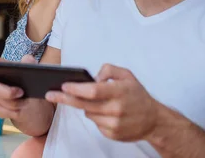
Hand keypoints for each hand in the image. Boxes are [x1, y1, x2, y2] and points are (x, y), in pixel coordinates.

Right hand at [0, 51, 37, 120]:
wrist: (32, 105)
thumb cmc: (30, 86)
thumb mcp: (33, 74)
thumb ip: (30, 64)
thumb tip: (27, 59)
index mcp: (1, 67)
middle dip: (6, 92)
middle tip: (21, 92)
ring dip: (13, 103)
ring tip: (24, 102)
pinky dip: (11, 111)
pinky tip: (18, 110)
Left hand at [45, 64, 159, 141]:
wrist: (153, 119)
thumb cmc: (137, 94)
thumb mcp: (127, 75)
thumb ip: (109, 70)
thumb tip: (92, 76)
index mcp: (119, 92)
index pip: (93, 91)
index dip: (76, 88)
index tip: (63, 85)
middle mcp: (116, 109)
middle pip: (85, 105)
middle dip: (65, 99)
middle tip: (50, 94)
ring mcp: (114, 124)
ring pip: (88, 113)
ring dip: (86, 106)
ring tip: (97, 101)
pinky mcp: (112, 134)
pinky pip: (95, 123)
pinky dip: (95, 116)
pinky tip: (105, 112)